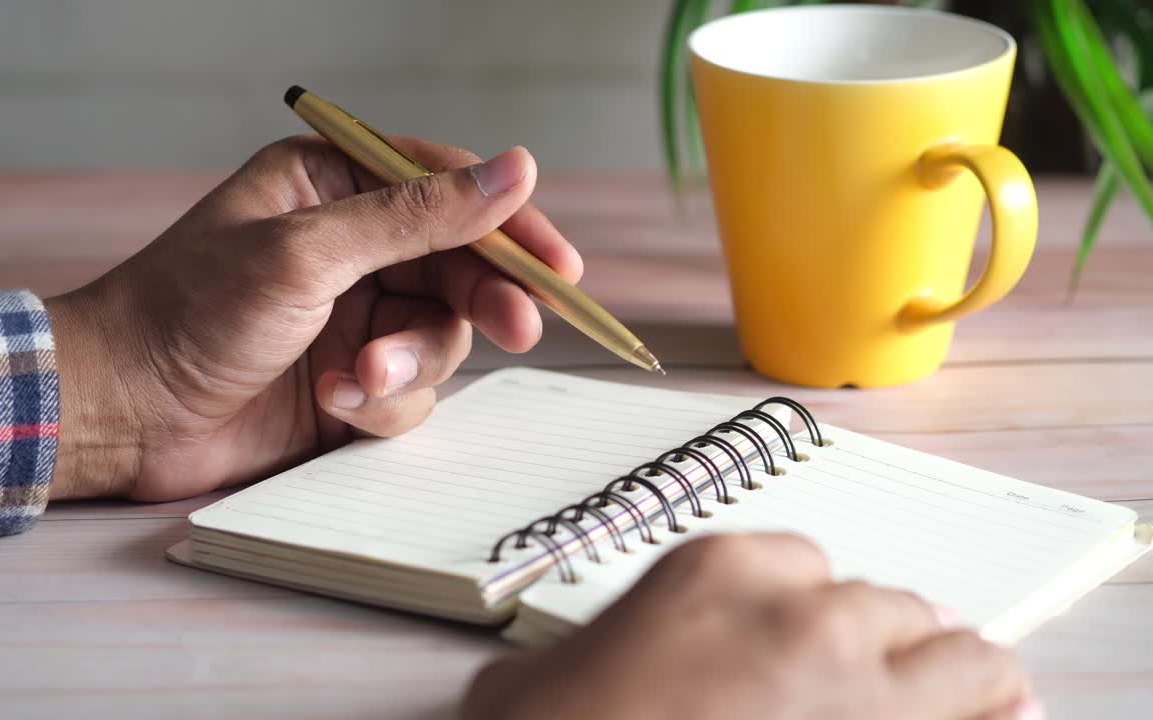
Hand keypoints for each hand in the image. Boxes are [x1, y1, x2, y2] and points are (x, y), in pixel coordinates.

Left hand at [45, 138, 580, 500]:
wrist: (124, 414)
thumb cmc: (189, 312)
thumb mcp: (308, 252)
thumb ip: (417, 217)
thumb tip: (515, 170)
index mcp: (333, 184)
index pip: (447, 187)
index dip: (509, 223)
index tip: (558, 263)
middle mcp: (350, 246)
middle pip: (459, 264)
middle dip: (483, 299)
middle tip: (520, 327)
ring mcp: (353, 315)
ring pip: (440, 335)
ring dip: (408, 362)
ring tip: (354, 379)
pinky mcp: (350, 380)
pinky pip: (409, 390)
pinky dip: (380, 402)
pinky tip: (330, 402)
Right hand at [463, 534, 1040, 719]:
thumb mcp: (551, 668)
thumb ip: (611, 642)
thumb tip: (604, 667)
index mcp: (719, 570)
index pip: (805, 562)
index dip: (811, 604)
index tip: (809, 633)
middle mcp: (801, 616)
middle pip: (888, 606)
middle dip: (891, 638)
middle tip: (888, 666)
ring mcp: (856, 691)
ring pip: (961, 659)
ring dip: (963, 675)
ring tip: (979, 693)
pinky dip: (992, 719)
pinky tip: (1005, 718)